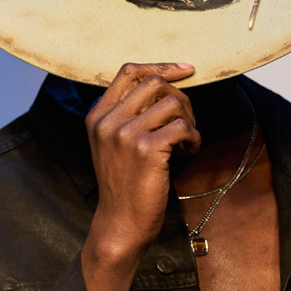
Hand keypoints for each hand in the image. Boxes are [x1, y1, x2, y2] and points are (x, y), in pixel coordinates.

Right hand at [81, 62, 199, 290]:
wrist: (120, 224)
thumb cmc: (124, 185)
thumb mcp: (113, 144)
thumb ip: (127, 115)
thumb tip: (167, 86)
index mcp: (97, 115)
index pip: (129, 71)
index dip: (162, 66)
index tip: (186, 70)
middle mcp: (107, 121)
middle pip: (156, 83)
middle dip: (181, 99)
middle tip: (186, 124)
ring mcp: (125, 134)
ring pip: (173, 104)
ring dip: (189, 121)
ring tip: (185, 143)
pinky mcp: (147, 150)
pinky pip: (183, 127)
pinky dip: (194, 139)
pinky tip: (187, 153)